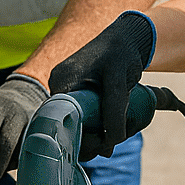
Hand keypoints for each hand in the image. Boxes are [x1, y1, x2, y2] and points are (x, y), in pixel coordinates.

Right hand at [47, 10, 155, 157]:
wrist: (126, 39)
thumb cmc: (121, 54)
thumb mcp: (119, 83)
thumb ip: (114, 111)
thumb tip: (109, 144)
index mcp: (61, 82)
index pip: (63, 121)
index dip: (82, 138)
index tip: (104, 145)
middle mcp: (58, 87)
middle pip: (68, 125)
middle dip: (91, 138)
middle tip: (112, 144)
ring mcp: (65, 90)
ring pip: (76, 123)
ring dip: (95, 133)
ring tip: (116, 134)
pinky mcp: (74, 93)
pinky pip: (80, 116)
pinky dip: (95, 125)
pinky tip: (111, 127)